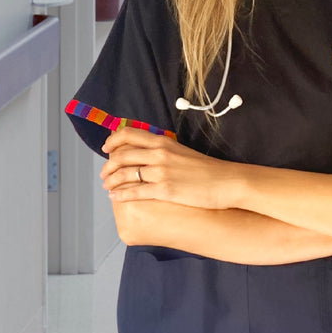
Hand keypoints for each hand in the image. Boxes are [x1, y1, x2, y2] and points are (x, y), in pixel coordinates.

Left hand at [100, 127, 239, 208]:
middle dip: (108, 165)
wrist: (227, 182)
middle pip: (122, 155)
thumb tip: (149, 155)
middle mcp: (159, 154)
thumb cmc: (208, 170)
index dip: (113, 141)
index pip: (129, 134)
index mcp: (163, 142)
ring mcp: (161, 172)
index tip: (106, 149)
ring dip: (111, 180)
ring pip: (125, 173)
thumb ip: (164, 152)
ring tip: (107, 187)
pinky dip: (121, 194)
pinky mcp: (165, 190)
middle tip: (104, 174)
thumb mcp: (183, 153)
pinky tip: (115, 197)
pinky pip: (135, 191)